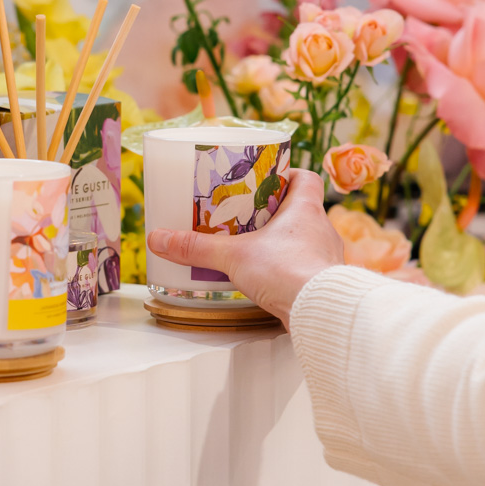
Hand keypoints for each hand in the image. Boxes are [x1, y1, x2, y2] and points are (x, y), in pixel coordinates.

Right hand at [147, 168, 344, 327]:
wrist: (320, 312)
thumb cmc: (288, 272)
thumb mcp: (234, 256)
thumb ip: (197, 248)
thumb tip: (159, 239)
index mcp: (306, 208)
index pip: (306, 177)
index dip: (288, 174)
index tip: (266, 178)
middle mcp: (322, 228)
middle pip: (300, 209)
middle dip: (274, 211)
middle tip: (246, 214)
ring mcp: (325, 257)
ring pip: (304, 239)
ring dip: (282, 241)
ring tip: (253, 247)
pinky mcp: (322, 282)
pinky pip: (305, 267)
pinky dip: (288, 268)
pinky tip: (269, 277)